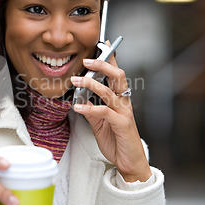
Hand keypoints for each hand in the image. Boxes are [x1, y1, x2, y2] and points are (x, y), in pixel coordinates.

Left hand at [70, 54, 151, 181]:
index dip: (111, 57)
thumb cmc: (116, 140)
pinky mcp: (122, 125)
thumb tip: (79, 98)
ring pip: (110, 91)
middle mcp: (124, 102)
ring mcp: (124, 113)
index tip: (104, 42)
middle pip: (118, 76)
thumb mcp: (99, 123)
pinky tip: (77, 107)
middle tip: (87, 59)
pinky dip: (90, 108)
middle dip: (103, 64)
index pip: (116, 74)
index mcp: (120, 99)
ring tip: (76, 81)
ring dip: (91, 84)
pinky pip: (105, 112)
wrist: (129, 162)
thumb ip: (91, 109)